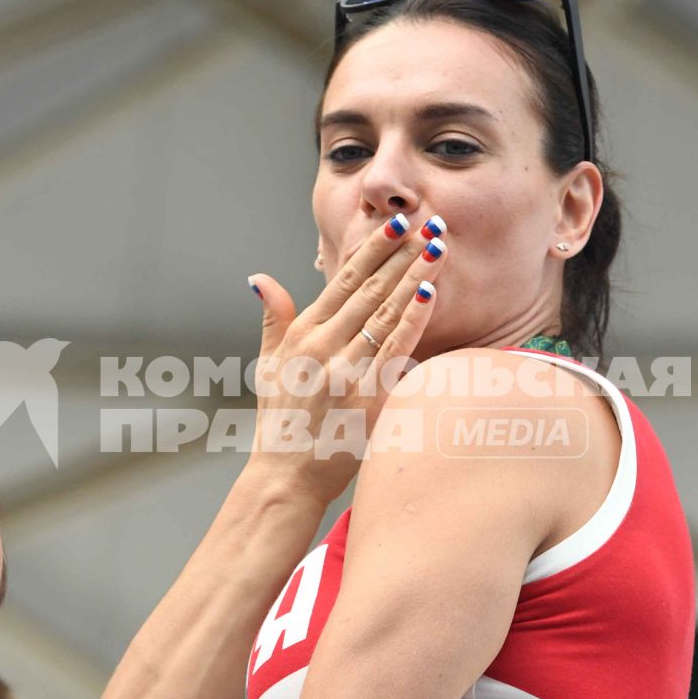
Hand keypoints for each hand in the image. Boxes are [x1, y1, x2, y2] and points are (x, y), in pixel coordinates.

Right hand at [246, 214, 448, 504]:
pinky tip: (429, 292)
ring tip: (437, 246)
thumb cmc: (281, 423)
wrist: (285, 477)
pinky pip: (394, 349)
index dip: (371, 250)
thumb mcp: (267, 365)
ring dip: (413, 275)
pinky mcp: (365, 397)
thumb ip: (272, 318)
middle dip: (400, 252)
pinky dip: (412, 319)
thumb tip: (260, 278)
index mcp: (302, 335)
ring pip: (384, 312)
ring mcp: (344, 371)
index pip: (342, 281)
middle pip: (368, 289)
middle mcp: (322, 347)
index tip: (394, 223)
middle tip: (428, 221)